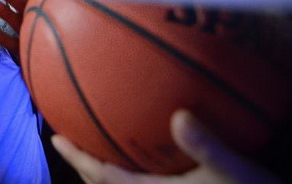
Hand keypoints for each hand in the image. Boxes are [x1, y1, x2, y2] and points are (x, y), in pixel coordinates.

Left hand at [52, 109, 280, 183]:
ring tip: (90, 145)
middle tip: (65, 139)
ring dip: (100, 168)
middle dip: (82, 162)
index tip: (54, 138)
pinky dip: (125, 170)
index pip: (103, 177)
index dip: (76, 157)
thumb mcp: (237, 173)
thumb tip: (180, 114)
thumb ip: (208, 147)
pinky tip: (138, 152)